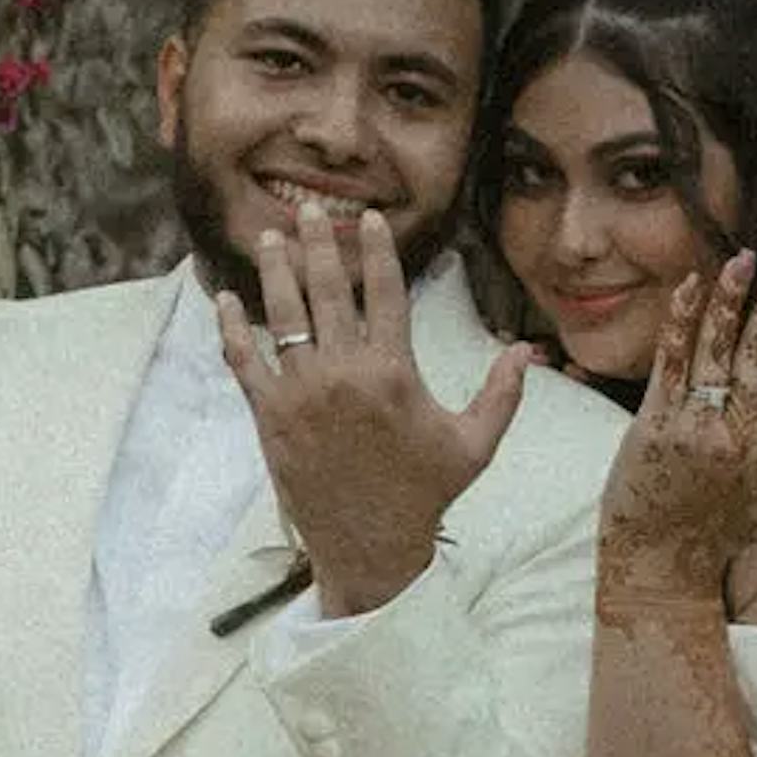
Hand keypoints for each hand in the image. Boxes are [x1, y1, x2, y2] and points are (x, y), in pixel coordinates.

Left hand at [220, 206, 531, 614]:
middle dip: (318, 244)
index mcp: (393, 371)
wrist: (370, 545)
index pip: (385, 292)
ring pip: (283, 316)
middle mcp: (344, 373)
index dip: (377, 250)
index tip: (367, 218)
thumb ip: (502, 393)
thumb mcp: (475, 444)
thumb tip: (529, 350)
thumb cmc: (425, 494)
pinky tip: (227, 300)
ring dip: (275, 271)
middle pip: (327, 291)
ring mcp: (301, 392)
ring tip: (269, 237)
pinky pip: (244, 361)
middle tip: (309, 210)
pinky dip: (232, 328)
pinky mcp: (270, 416)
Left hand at [599, 247, 756, 606]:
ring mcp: (697, 425)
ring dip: (733, 299)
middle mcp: (743, 431)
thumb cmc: (723, 533)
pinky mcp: (654, 423)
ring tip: (745, 258)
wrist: (662, 565)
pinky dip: (681, 322)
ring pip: (718, 348)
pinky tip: (690, 285)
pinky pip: (670, 361)